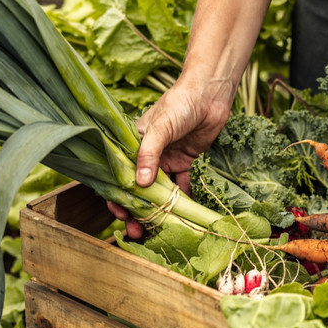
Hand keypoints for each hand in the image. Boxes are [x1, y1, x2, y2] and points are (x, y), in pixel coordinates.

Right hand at [108, 76, 235, 237]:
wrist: (209, 95)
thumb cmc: (179, 104)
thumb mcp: (160, 127)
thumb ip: (149, 154)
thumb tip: (139, 184)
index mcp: (131, 144)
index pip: (119, 175)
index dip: (117, 197)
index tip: (120, 215)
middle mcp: (146, 155)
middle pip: (137, 189)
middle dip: (137, 211)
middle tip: (137, 232)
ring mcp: (165, 160)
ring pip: (158, 191)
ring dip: (158, 210)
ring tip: (157, 230)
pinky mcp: (185, 162)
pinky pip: (181, 186)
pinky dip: (182, 200)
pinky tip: (183, 215)